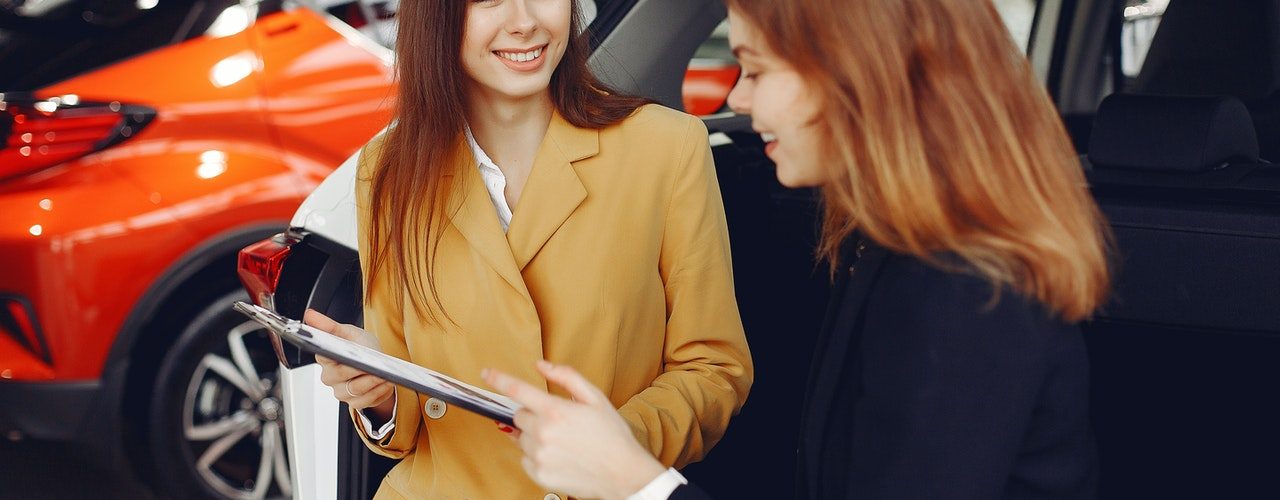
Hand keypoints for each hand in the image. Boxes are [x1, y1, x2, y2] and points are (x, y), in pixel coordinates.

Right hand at [304, 309, 394, 418]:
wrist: (376, 364)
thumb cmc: (359, 347)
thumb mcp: (348, 332)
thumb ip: (330, 326)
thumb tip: (309, 314)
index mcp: (325, 358)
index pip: (323, 355)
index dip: (331, 353)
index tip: (342, 351)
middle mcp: (329, 377)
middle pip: (341, 374)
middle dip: (358, 369)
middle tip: (372, 364)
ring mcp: (341, 391)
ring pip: (355, 389)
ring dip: (372, 381)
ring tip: (384, 373)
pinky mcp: (354, 402)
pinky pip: (366, 400)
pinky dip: (378, 391)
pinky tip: (387, 382)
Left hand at [483, 361, 666, 499]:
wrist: (623, 474)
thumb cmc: (612, 435)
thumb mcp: (595, 398)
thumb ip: (566, 377)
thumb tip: (541, 366)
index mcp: (555, 411)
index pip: (517, 390)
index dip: (499, 379)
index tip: (486, 373)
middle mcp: (542, 433)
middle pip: (519, 416)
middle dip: (533, 415)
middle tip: (557, 422)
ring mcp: (539, 456)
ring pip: (520, 438)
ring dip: (534, 436)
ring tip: (562, 442)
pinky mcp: (539, 475)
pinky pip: (525, 459)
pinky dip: (536, 455)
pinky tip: (559, 455)